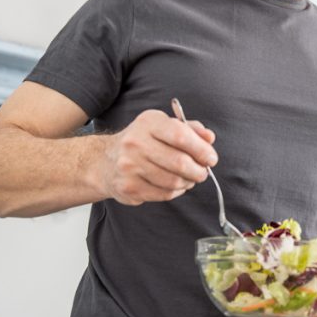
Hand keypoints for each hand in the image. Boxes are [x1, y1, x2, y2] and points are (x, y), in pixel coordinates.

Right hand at [97, 109, 216, 204]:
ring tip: (189, 178)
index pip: (181, 135)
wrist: (105, 160)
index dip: (202, 149)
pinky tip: (175, 185)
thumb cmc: (143, 141)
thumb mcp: (164, 126)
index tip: (211, 158)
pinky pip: (164, 194)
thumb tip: (209, 138)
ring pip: (173, 181)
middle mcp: (135, 143)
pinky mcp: (129, 187)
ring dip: (188, 182)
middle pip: (179, 162)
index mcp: (148, 123)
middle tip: (203, 172)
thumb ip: (190, 129)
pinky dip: (176, 191)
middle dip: (198, 170)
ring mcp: (129, 166)